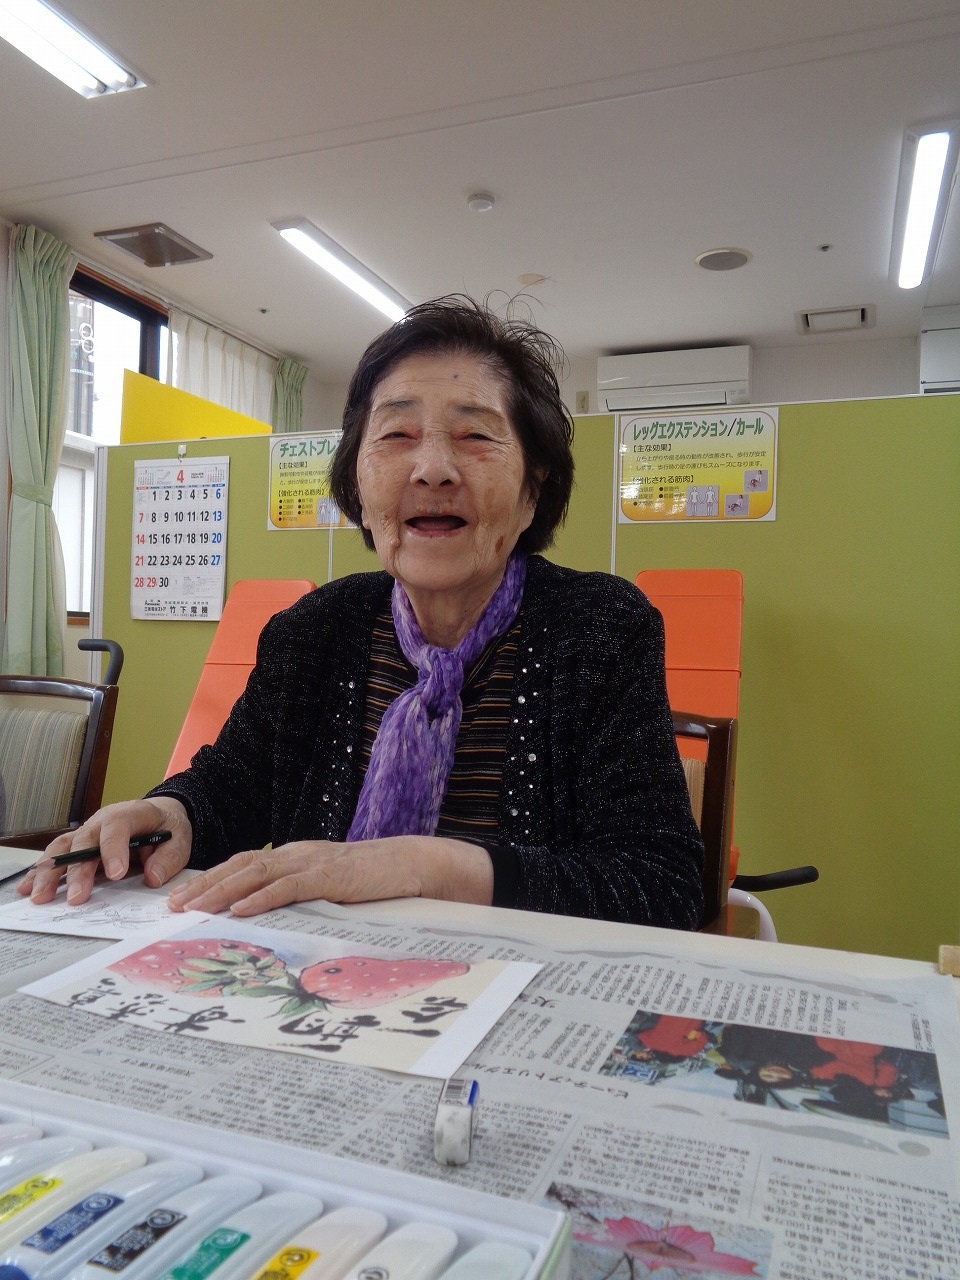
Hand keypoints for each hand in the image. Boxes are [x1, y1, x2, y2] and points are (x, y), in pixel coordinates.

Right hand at [18, 798, 192, 905]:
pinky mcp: (78, 846)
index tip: (116, 874)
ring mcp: (87, 833)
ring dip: (50, 873)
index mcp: (130, 814)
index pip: (117, 827)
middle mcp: (102, 821)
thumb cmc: (167, 827)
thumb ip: (169, 858)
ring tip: (41, 897)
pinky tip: (27, 888)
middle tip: (77, 898)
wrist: (159, 816)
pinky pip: (56, 856)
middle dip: (79, 870)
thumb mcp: (180, 839)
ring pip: (63, 848)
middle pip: (83, 841)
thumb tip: (153, 877)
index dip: (114, 849)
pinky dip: (40, 872)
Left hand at [166, 835, 493, 916]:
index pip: (244, 865)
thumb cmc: (373, 881)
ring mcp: (311, 863)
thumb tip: (273, 919)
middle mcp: (296, 854)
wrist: (412, 864)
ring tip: (193, 909)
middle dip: (204, 886)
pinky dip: (260, 898)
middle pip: (239, 867)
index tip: (184, 898)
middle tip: (173, 906)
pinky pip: (287, 887)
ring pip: (255, 874)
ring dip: (220, 892)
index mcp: (294, 856)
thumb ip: (302, 896)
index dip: (212, 880)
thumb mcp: (329, 888)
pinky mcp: (328, 876)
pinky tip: (239, 910)